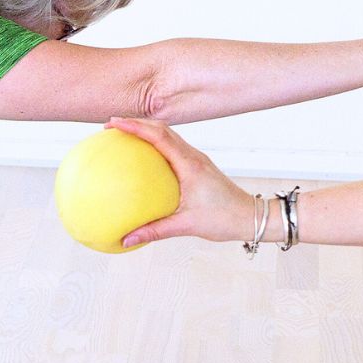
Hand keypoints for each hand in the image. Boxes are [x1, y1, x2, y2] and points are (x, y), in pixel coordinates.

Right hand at [106, 118, 253, 246]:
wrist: (251, 217)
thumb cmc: (224, 220)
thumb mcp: (186, 226)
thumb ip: (154, 231)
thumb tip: (126, 239)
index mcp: (190, 165)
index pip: (159, 136)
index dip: (135, 126)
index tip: (114, 123)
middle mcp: (193, 156)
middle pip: (162, 128)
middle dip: (136, 123)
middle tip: (111, 126)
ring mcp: (196, 159)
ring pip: (168, 135)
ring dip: (146, 130)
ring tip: (123, 135)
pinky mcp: (197, 166)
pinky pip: (172, 148)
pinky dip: (155, 145)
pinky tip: (142, 159)